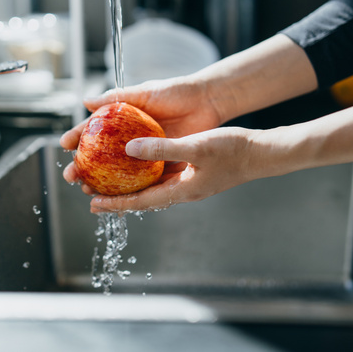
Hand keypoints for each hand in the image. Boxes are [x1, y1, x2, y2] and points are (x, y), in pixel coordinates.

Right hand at [60, 76, 223, 194]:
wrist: (207, 101)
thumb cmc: (176, 92)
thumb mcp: (145, 93)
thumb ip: (117, 98)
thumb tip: (85, 101)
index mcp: (124, 119)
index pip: (95, 130)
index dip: (78, 137)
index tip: (64, 146)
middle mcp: (132, 138)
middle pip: (103, 156)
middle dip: (84, 167)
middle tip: (72, 176)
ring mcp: (147, 152)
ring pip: (120, 172)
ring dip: (103, 183)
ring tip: (89, 190)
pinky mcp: (163, 162)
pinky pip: (144, 179)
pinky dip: (131, 189)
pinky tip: (118, 198)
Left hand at [76, 100, 352, 212]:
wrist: (261, 153)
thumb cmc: (234, 151)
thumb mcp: (196, 147)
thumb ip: (163, 149)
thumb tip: (130, 149)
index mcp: (181, 190)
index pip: (141, 202)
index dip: (115, 204)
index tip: (92, 204)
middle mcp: (182, 190)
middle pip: (142, 197)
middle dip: (117, 195)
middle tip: (91, 190)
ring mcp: (188, 182)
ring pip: (152, 186)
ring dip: (129, 183)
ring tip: (108, 178)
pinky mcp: (194, 172)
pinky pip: (164, 174)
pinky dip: (147, 171)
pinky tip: (138, 160)